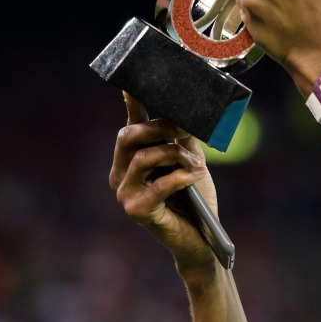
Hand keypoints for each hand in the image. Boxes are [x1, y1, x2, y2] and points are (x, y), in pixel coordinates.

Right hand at [110, 93, 220, 280]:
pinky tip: (195, 176)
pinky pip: (159, 184)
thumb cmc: (194, 199)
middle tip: (183, 129)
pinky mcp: (136, 210)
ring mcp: (124, 193)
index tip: (132, 83)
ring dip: (175, 155)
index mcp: (130, 160)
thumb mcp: (190, 161)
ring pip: (144, 157)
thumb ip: (183, 138)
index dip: (132, 103)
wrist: (200, 238)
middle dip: (159, 127)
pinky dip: (180, 177)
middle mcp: (120, 174)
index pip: (129, 125)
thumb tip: (185, 110)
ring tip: (196, 164)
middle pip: (128, 136)